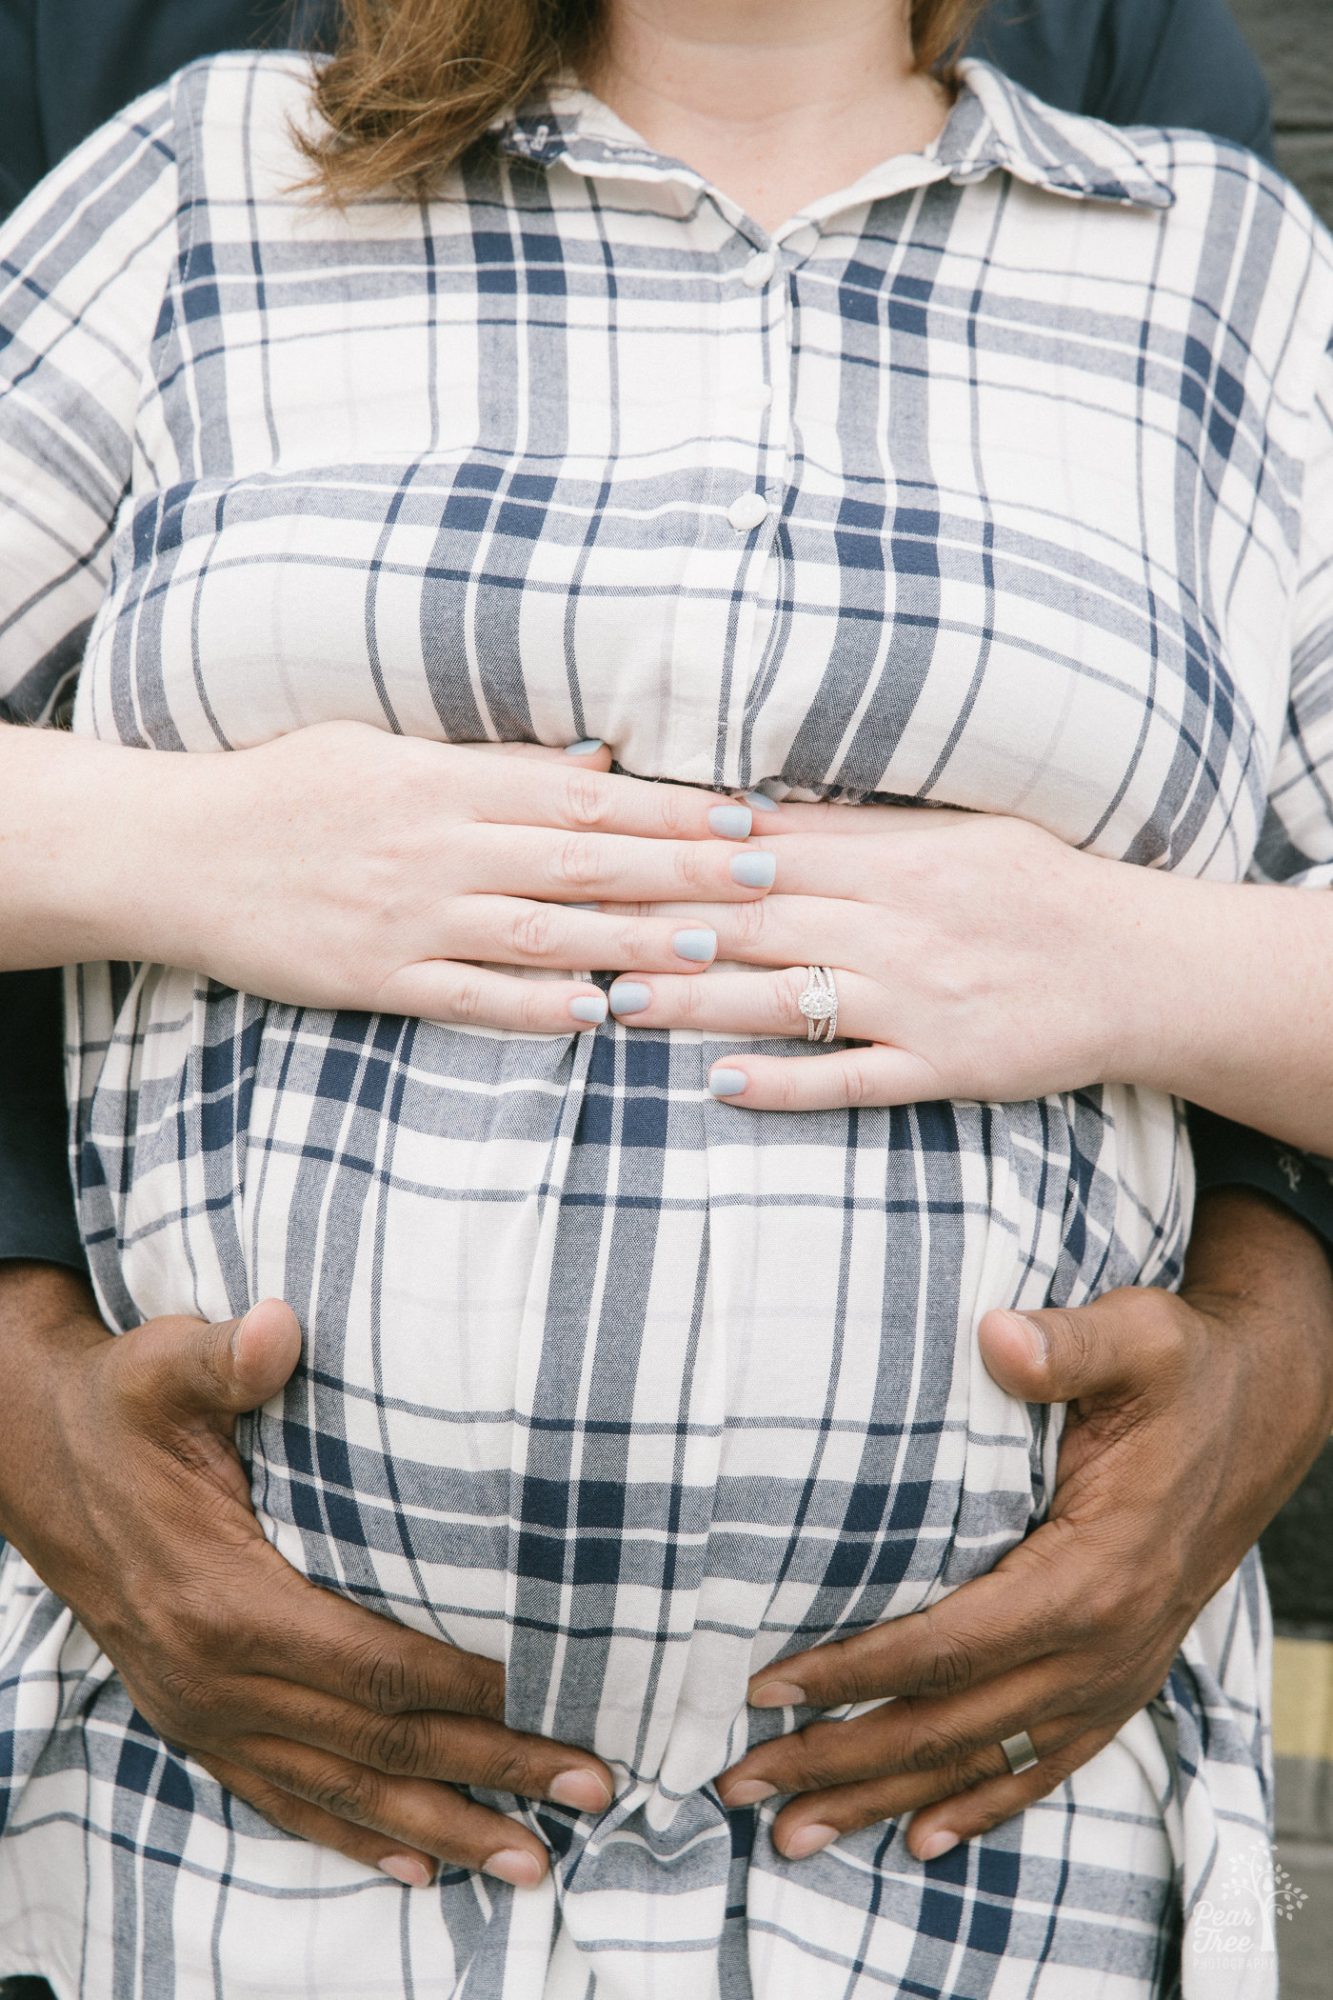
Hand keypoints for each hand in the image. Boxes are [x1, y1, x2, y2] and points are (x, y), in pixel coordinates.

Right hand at [0, 1265, 614, 1888]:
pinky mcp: (198, 1724)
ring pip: (341, 1790)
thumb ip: (225, 1355)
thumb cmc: (123, 1409)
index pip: (371, 1664)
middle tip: (590, 1783)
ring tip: (530, 1858)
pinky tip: (417, 1865)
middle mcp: (215, 1678)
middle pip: (376, 1742)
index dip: (464, 1686)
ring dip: (441, 1828)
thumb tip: (279, 1327)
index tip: (549, 1689)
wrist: (42, 1461)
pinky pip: (284, 1800)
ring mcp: (204, 1713)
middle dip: (489, 1767)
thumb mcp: (162, 1367)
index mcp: (222, 1601)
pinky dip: (354, 1837)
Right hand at [12, 724, 775, 1024]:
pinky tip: (595, 1015)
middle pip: (580, 857)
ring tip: (708, 947)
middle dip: (678, 869)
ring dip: (628, 939)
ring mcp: (407, 914)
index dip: (667, 807)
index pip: (581, 793)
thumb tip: (594, 762)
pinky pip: (468, 996)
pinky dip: (534, 1007)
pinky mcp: (374, 975)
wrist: (173, 850)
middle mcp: (437, 845)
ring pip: (539, 929)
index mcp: (443, 781)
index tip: (742, 818)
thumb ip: (489, 763)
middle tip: (762, 881)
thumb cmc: (284, 789)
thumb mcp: (381, 750)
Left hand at [601, 803, 1149, 1110]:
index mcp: (896, 860)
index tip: (605, 857)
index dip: (676, 857)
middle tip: (577, 931)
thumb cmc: (1038, 886)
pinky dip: (787, 1082)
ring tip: (620, 1004)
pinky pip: (852, 1077)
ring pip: (788, 997)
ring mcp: (918, 1000)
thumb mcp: (952, 831)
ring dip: (698, 1001)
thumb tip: (743, 814)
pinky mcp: (942, 1065)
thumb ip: (848, 828)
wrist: (1137, 963)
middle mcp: (897, 925)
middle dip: (661, 926)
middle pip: (756, 922)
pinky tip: (722, 1084)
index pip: (763, 855)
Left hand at [715, 1190, 1332, 1859]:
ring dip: (886, 1802)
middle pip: (950, 1725)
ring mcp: (1114, 1674)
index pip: (948, 1645)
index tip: (766, 1686)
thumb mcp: (1138, 1339)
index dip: (853, 1672)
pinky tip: (923, 1838)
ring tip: (796, 1833)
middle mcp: (1103, 1645)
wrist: (1258, 1416)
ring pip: (985, 1762)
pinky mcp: (1120, 1680)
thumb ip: (1064, 1344)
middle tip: (740, 1782)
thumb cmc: (1182, 1374)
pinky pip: (1046, 1765)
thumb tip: (995, 1336)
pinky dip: (982, 1807)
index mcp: (1092, 1573)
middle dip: (840, 1760)